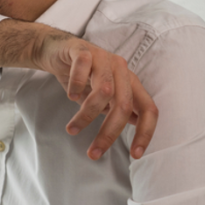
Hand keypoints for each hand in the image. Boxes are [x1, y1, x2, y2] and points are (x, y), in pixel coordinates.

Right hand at [35, 31, 157, 159]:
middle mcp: (120, 69)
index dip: (145, 133)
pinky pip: (82, 68)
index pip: (148, 109)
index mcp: (130, 82)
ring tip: (72, 129)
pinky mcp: (82, 50)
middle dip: (108, 133)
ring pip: (103, 90)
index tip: (135, 155)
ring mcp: (102, 58)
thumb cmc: (81, 75)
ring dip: (86, 115)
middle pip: (123, 105)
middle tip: (93, 153)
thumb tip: (136, 123)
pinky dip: (76, 85)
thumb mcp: (102, 95)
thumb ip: (117, 107)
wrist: (56, 50)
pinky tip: (70, 96)